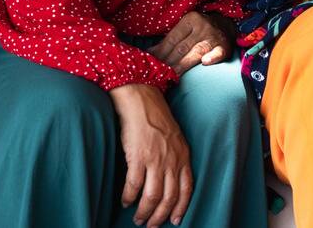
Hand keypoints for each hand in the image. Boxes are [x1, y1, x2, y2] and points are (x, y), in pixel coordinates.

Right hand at [110, 84, 192, 227]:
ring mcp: (156, 159)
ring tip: (138, 218)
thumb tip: (168, 177)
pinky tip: (125, 201)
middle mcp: (172, 160)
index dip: (181, 207)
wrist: (140, 98)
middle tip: (151, 225)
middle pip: (169, 198)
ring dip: (144, 212)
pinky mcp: (138, 157)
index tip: (175, 220)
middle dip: (160, 216)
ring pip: (152, 197)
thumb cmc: (155, 116)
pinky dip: (129, 197)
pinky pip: (134, 185)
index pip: (187, 189)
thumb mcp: (174, 137)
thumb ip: (174, 157)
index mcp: (183, 155)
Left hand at [149, 12, 233, 76]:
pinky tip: (205, 63)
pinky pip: (218, 53)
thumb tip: (150, 53)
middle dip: (168, 62)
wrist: (226, 25)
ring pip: (196, 53)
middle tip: (158, 74)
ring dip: (182, 66)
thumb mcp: (186, 28)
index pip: (172, 39)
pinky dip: (212, 57)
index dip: (160, 53)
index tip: (151, 64)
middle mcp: (202, 27)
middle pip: (181, 48)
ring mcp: (214, 37)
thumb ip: (170, 40)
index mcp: (190, 20)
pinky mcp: (225, 47)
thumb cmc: (200, 29)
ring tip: (171, 76)